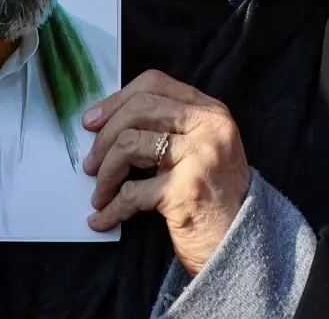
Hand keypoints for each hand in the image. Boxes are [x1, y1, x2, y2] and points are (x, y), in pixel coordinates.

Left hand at [82, 70, 251, 275]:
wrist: (239, 243)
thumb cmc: (212, 196)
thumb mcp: (199, 148)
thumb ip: (167, 126)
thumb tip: (105, 119)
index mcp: (211, 111)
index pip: (155, 84)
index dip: (117, 100)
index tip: (92, 121)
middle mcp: (210, 127)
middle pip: (139, 110)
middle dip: (104, 137)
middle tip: (89, 164)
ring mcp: (200, 156)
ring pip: (130, 145)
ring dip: (105, 174)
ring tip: (100, 193)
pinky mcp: (186, 190)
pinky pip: (132, 192)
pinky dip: (111, 208)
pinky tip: (102, 218)